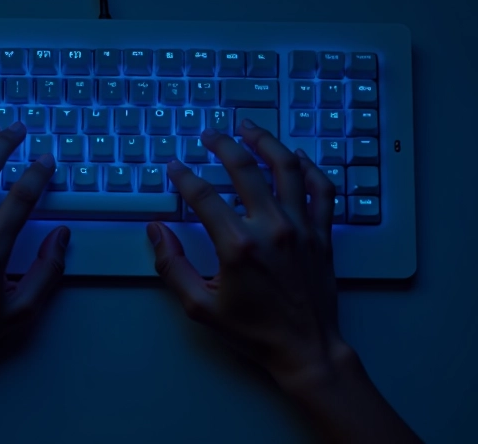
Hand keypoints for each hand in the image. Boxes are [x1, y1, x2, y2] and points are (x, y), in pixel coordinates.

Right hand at [148, 120, 354, 395]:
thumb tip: (156, 232)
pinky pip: (322, 189)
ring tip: (250, 128)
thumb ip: (172, 266)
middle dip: (222, 145)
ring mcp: (301, 227)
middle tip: (210, 134)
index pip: (203, 196)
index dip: (184, 177)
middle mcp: (271, 228)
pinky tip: (298, 157)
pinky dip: (311, 168)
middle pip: (244, 169)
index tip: (174, 167)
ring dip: (266, 142)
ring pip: (287, 168)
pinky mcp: (322, 233)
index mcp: (238, 245)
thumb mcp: (200, 307)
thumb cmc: (254, 332)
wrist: (305, 349)